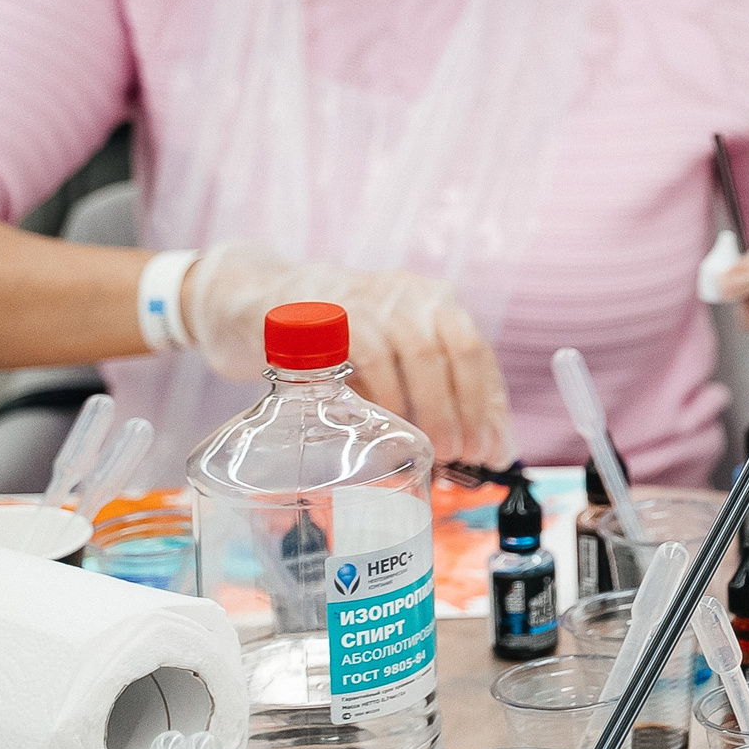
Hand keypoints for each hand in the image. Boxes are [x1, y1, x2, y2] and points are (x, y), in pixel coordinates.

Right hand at [183, 244, 515, 466]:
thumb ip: (430, 392)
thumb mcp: (388, 352)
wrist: (253, 298)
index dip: (489, 405)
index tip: (495, 451)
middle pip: (455, 351)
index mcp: (435, 302)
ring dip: (428, 407)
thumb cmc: (335, 339)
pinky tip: (383, 426)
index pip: (477, 353)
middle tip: (463, 455)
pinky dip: (380, 395)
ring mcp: (368, 297)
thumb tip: (480, 449)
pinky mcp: (326, 310)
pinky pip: (364, 354)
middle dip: (465, 409)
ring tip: (433, 448)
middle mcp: (409, 294)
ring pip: (415, 353)